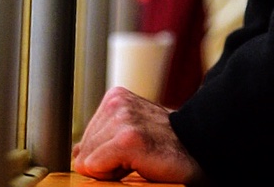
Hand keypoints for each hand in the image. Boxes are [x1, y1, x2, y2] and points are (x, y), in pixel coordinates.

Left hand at [72, 86, 204, 182]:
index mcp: (116, 97)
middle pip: (83, 151)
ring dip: (111, 168)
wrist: (197, 149)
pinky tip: (138, 163)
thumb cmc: (165, 145)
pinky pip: (96, 166)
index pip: (83, 141)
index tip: (128, 153)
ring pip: (88, 160)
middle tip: (136, 157)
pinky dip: (113, 175)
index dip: (103, 156)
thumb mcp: (130, 132)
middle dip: (104, 162)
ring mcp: (123, 118)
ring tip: (139, 158)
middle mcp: (117, 102)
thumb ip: (102, 138)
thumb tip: (76, 153)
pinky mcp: (128, 138)